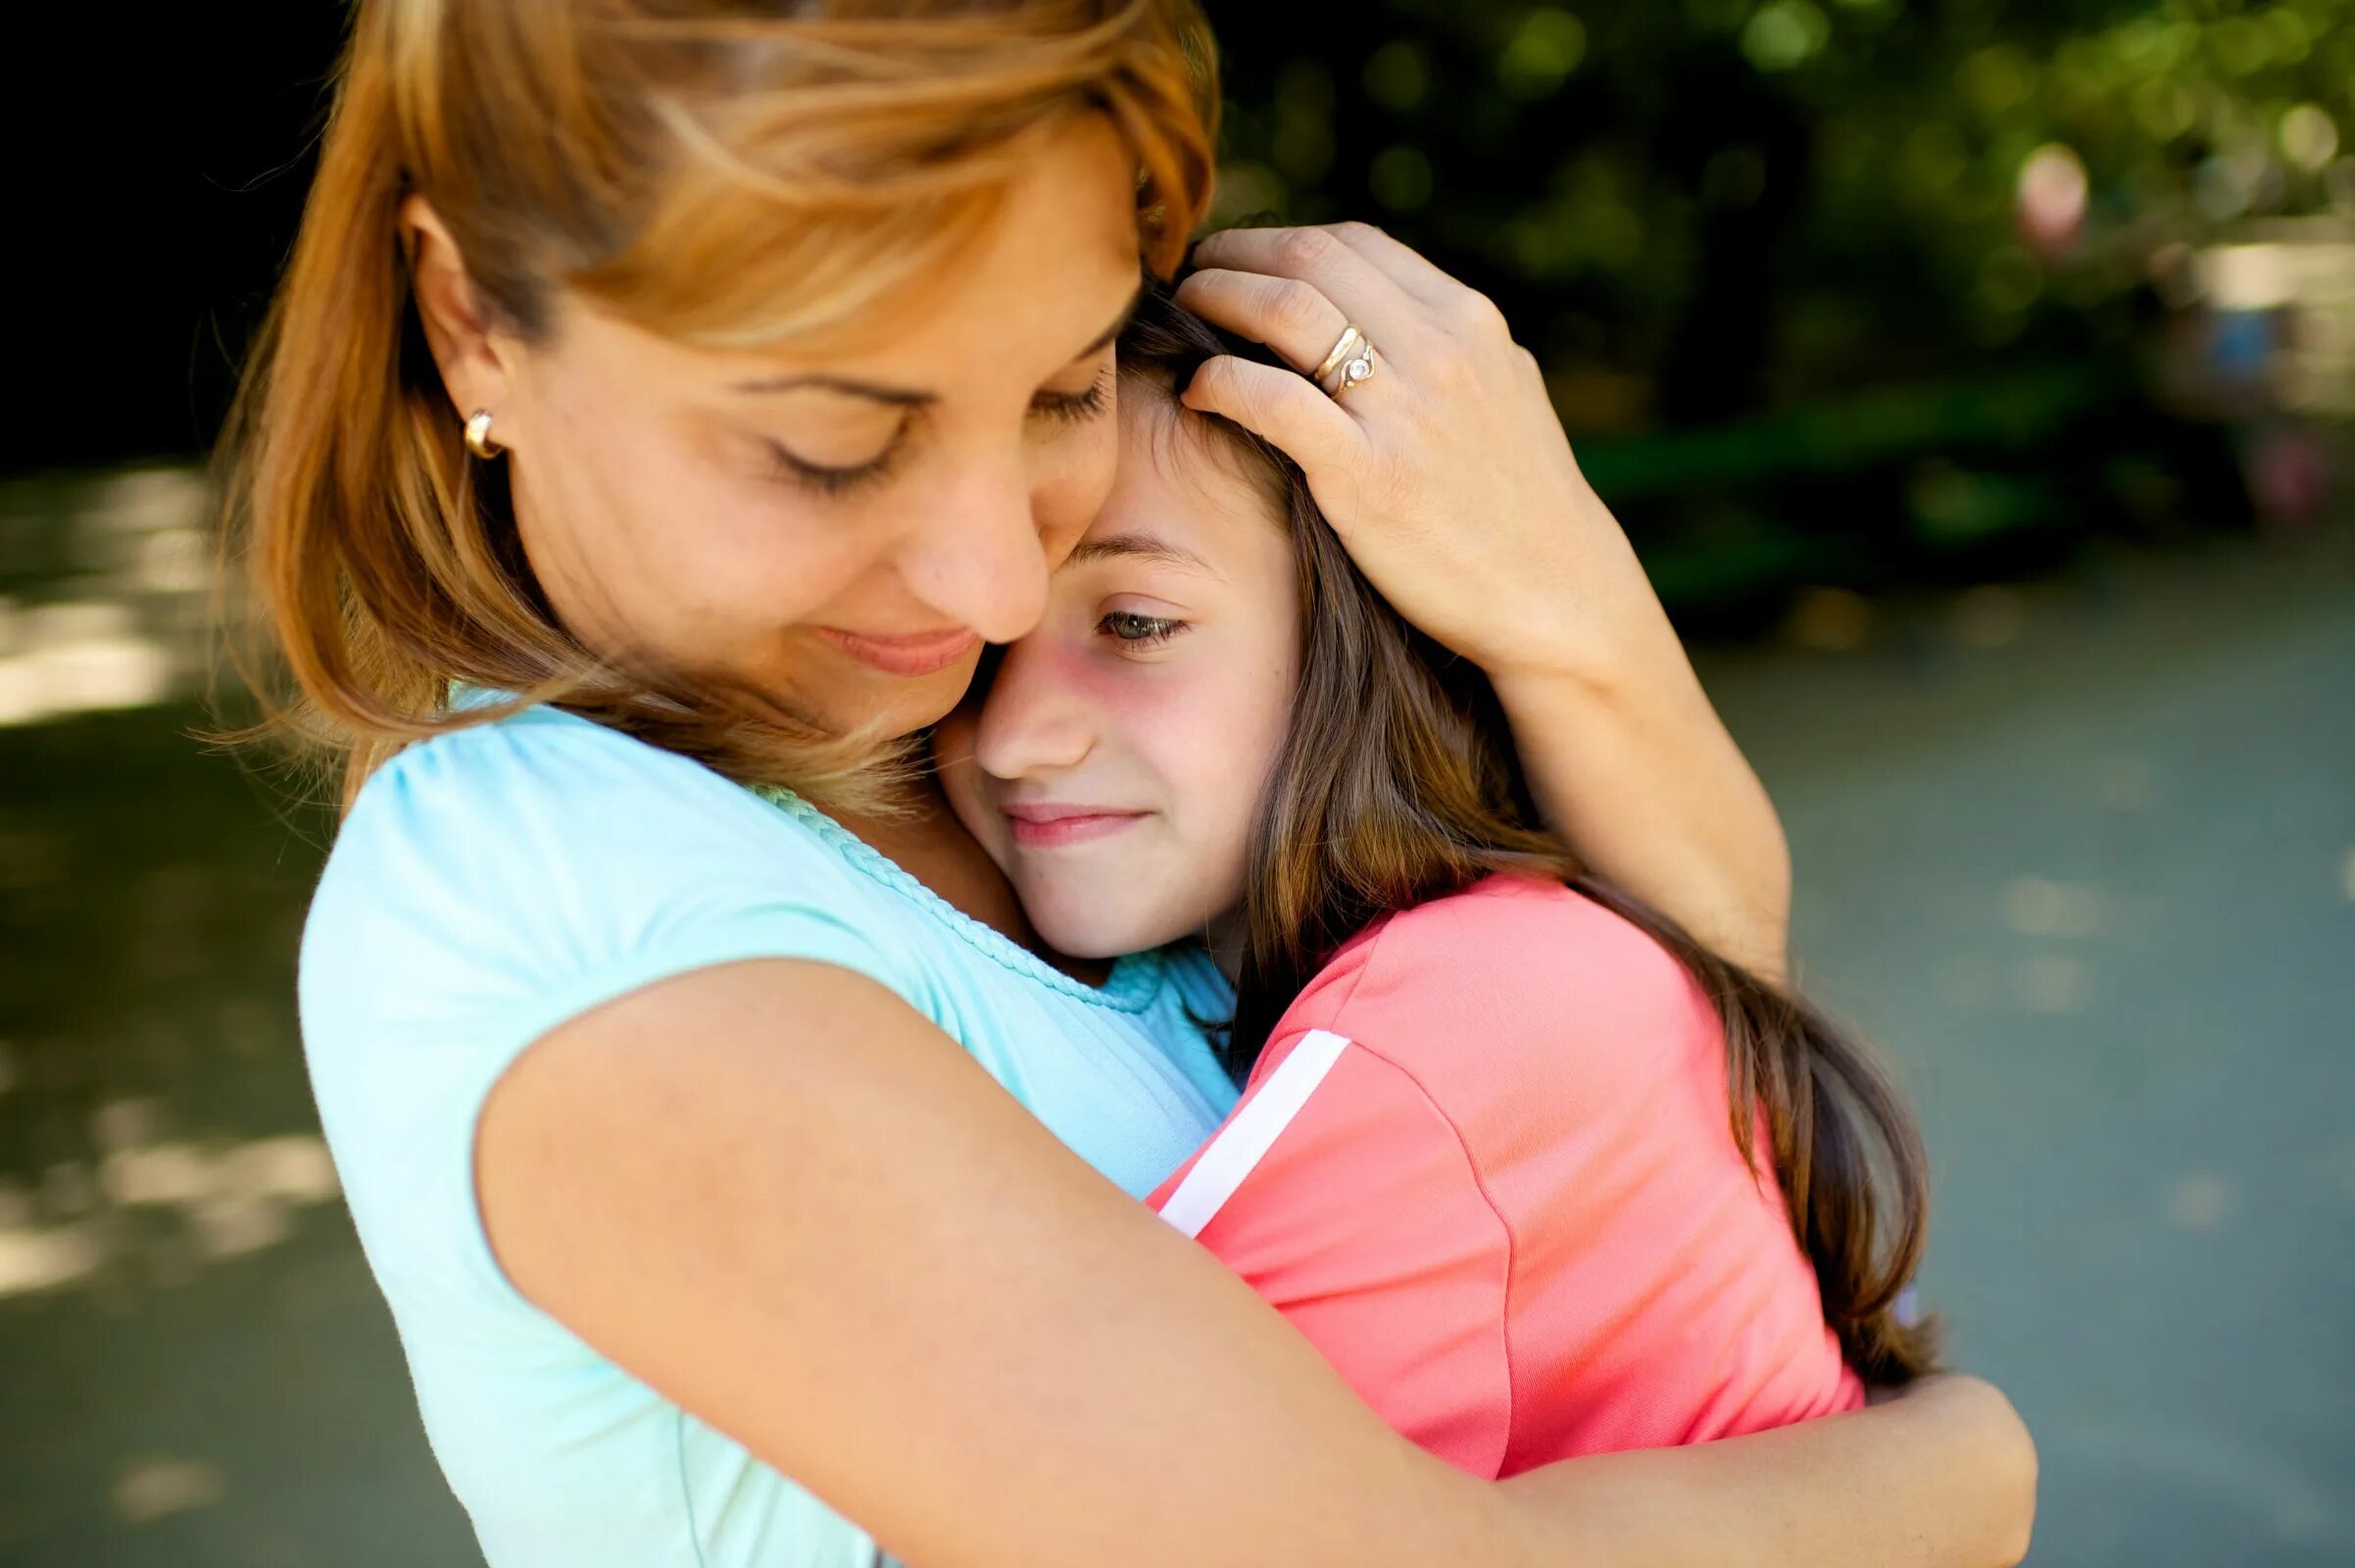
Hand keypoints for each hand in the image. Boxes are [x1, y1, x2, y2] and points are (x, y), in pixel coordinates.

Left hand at [1175, 222, 1647, 686]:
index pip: (1352, 244)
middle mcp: (1439, 349)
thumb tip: (1376, 307)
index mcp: (1468, 320)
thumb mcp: (1503, 390)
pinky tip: (1198, 390)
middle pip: (1308, 258)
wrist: (1555, 594)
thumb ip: (1445, 342)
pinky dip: (1219, 380)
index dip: (1277, 242)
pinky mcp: (1367, 477)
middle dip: (1233, 256)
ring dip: (1217, 298)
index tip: (1237, 261)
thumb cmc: (1520, 502)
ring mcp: (1404, 411)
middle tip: (1192, 276)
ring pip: (1284, 309)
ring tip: (1184, 316)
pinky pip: (1270, 399)